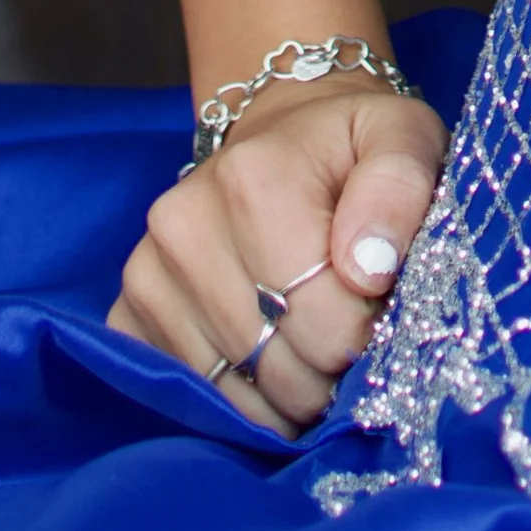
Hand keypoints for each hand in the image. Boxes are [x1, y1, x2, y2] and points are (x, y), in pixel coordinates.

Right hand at [109, 77, 446, 433]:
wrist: (279, 132)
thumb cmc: (348, 146)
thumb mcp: (401, 135)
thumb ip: (400, 189)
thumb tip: (368, 268)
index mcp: (253, 181)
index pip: (326, 327)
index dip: (367, 336)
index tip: (379, 309)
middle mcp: (183, 226)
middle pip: (277, 371)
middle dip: (327, 373)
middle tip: (348, 332)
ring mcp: (147, 271)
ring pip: (233, 397)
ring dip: (284, 396)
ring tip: (309, 344)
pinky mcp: (128, 308)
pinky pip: (189, 394)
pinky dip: (236, 398)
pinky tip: (262, 355)